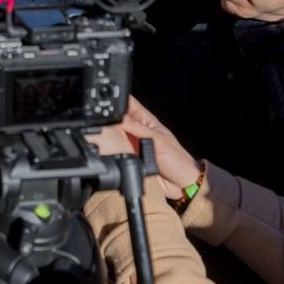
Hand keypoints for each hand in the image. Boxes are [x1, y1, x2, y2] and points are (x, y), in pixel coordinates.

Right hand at [86, 97, 201, 202]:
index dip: (116, 100)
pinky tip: (109, 150)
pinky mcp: (128, 157)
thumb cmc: (177, 159)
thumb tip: (118, 116)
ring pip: (112, 135)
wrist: (180, 183)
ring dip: (108, 135)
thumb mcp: (157, 140)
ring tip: (107, 137)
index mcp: (145, 120)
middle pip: (116, 119)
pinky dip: (110, 150)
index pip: (127, 103)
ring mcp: (131, 144)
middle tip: (103, 123)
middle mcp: (136, 131)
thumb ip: (137, 128)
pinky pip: (114, 151)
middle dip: (108, 119)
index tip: (106, 104)